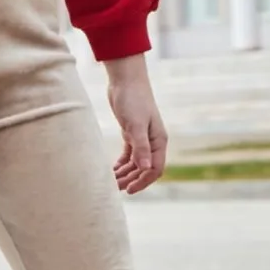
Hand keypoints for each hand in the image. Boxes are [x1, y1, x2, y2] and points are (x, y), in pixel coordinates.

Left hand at [106, 55, 167, 194]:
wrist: (125, 79)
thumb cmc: (133, 100)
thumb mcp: (136, 125)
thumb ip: (141, 147)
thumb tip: (146, 168)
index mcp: (159, 141)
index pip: (155, 168)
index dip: (143, 181)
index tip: (128, 190)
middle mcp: (152, 141)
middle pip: (144, 168)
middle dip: (131, 179)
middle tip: (115, 188)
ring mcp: (142, 137)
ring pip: (135, 162)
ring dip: (125, 173)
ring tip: (111, 182)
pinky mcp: (131, 132)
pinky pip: (128, 154)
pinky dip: (121, 163)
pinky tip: (112, 170)